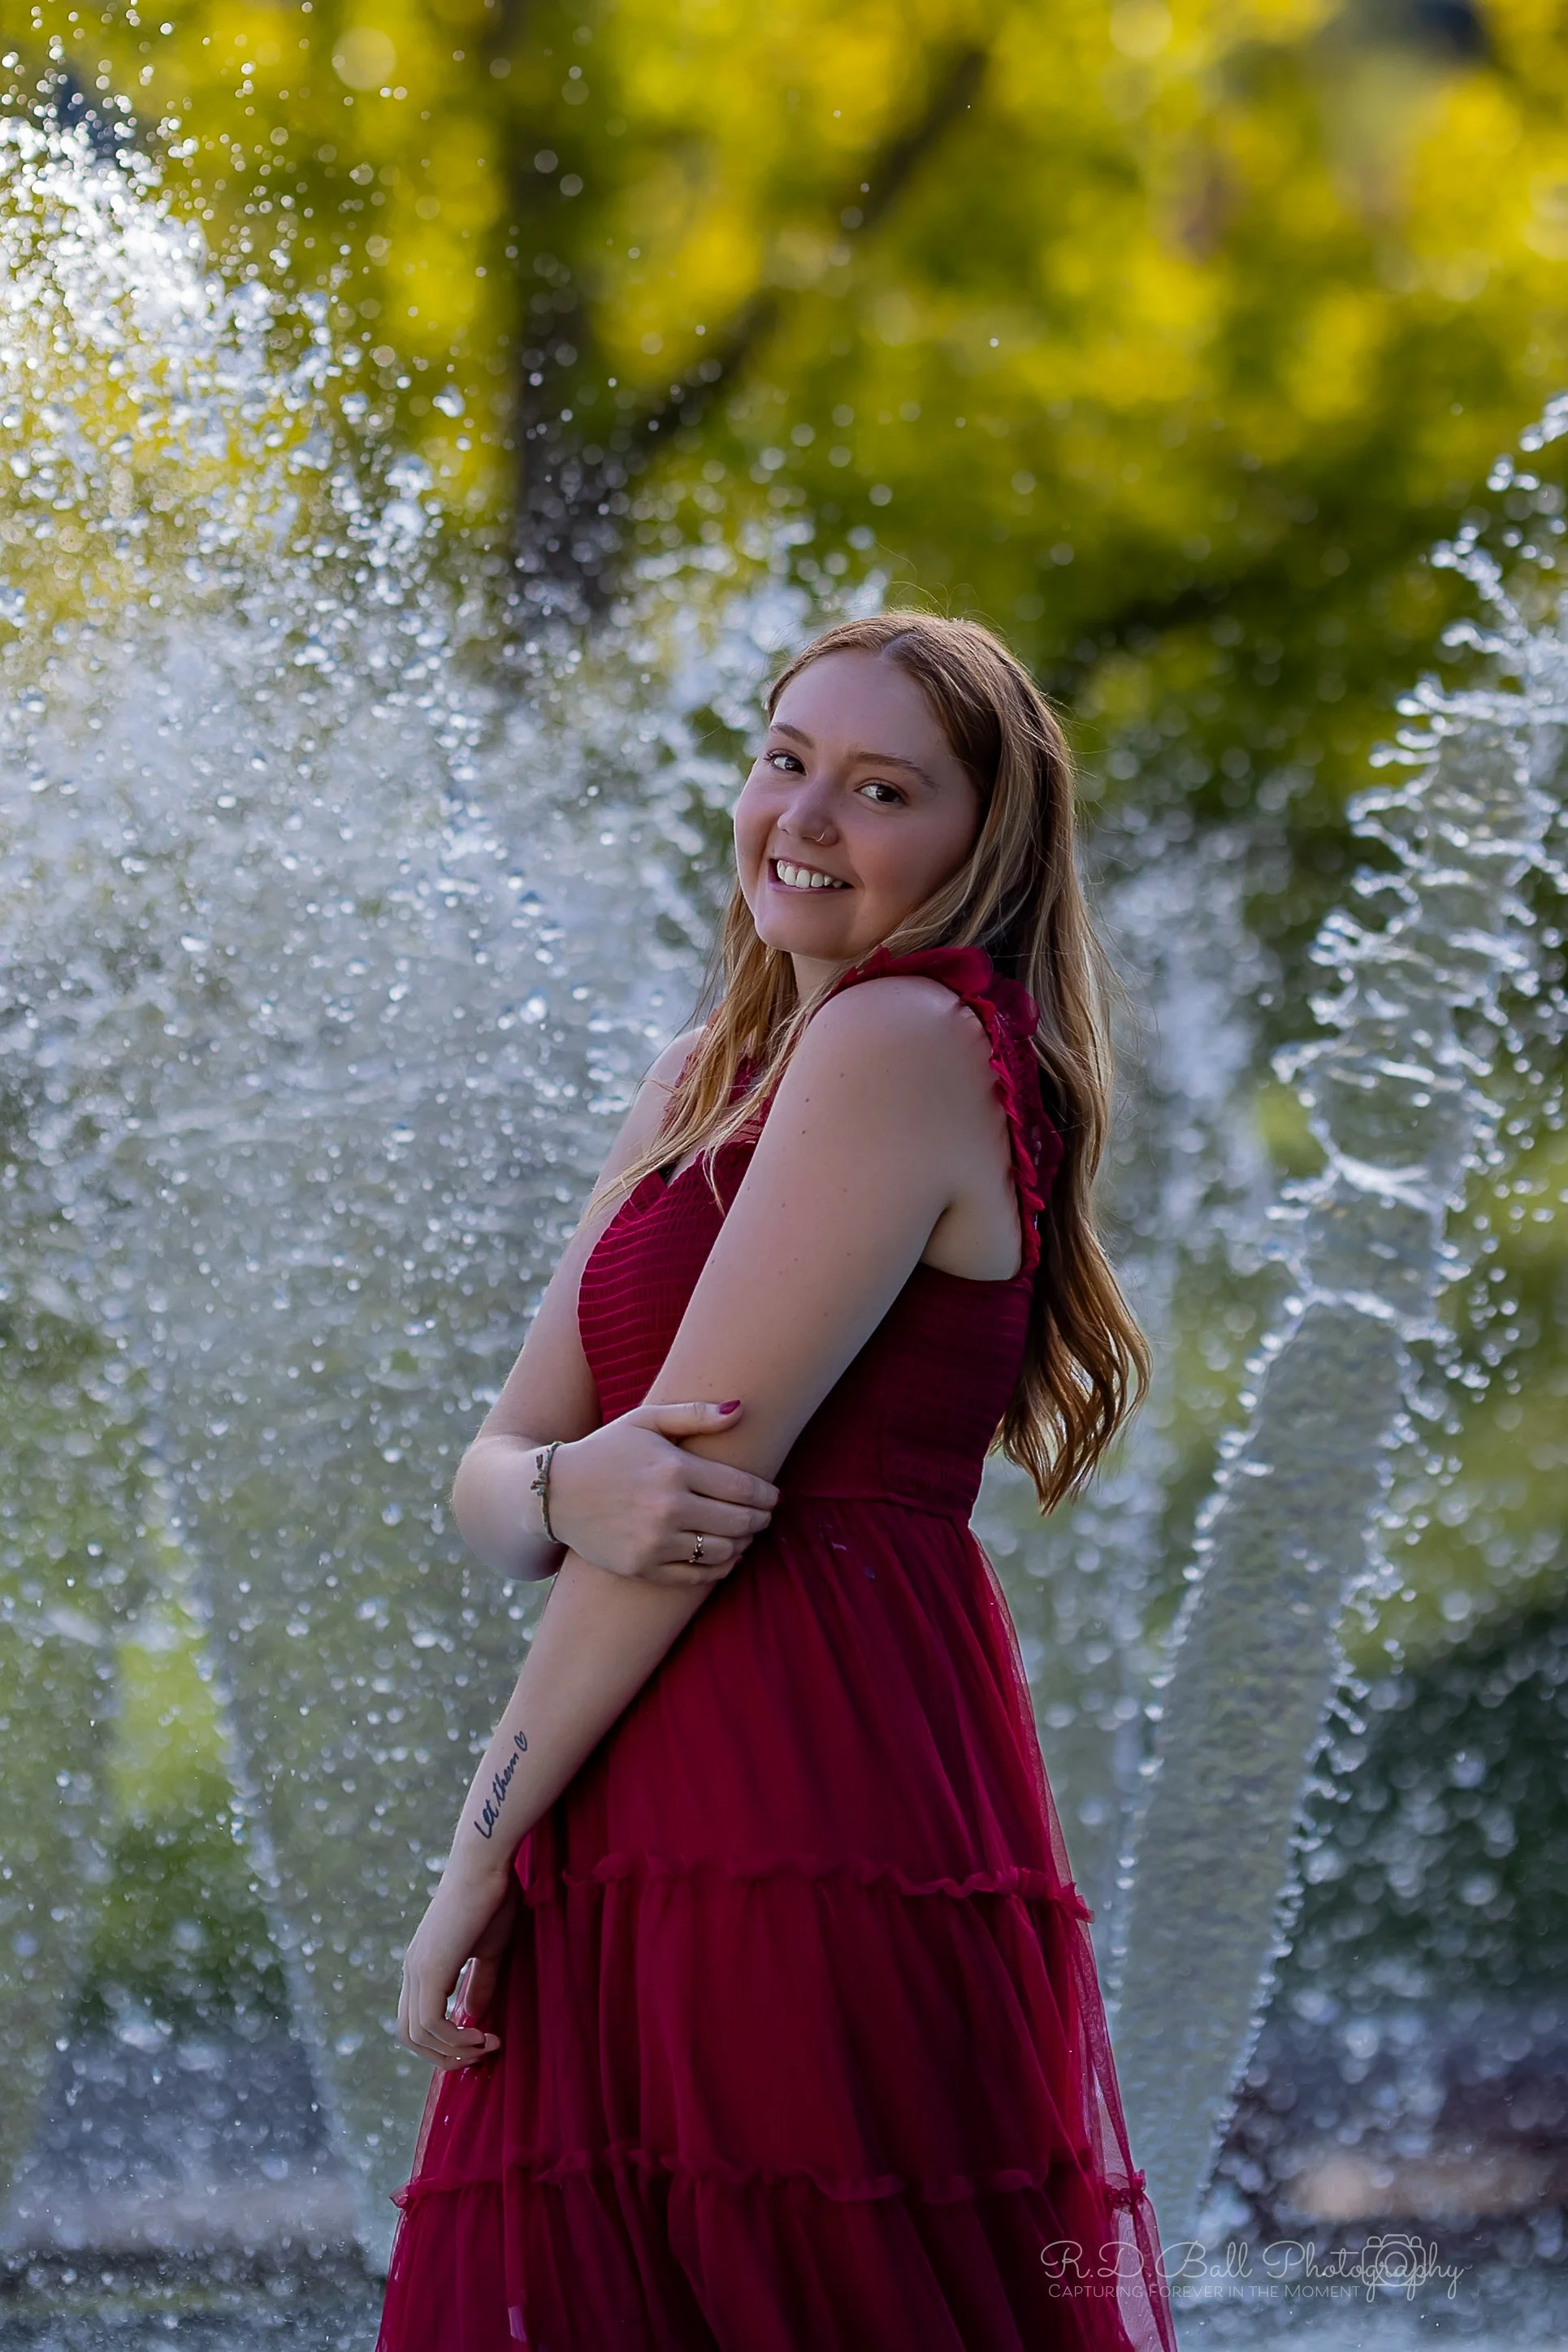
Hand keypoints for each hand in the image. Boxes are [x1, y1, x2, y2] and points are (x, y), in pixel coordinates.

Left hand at [397, 1867, 518, 2070]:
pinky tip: (482, 2034)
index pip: (415, 2021)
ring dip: (453, 2051)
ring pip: (417, 2034)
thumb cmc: (492, 1897)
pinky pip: (431, 2023)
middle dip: (443, 2056)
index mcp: (422, 1964)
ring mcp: (418, 1967)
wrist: (486, 1863)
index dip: (443, 2042)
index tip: (480, 2041)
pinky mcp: (431, 1966)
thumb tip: (473, 2018)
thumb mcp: (488, 1950)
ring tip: (487, 2046)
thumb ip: (478, 1984)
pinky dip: (456, 2039)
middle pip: (408, 2035)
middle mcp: (412, 1969)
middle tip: (479, 2055)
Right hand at [548, 1399, 778, 1587]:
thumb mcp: (645, 1420)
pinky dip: (720, 1568)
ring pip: (722, 1552)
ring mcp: (654, 1543)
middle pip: (738, 1522)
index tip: (774, 1496)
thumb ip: (694, 1414)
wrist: (553, 1493)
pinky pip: (697, 1576)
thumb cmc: (606, 1450)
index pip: (741, 1488)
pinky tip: (724, 1556)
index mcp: (673, 1469)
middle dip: (761, 1520)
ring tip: (745, 1535)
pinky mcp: (642, 1568)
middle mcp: (667, 1508)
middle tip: (765, 1517)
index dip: (766, 1495)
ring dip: (743, 1544)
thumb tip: (741, 1409)